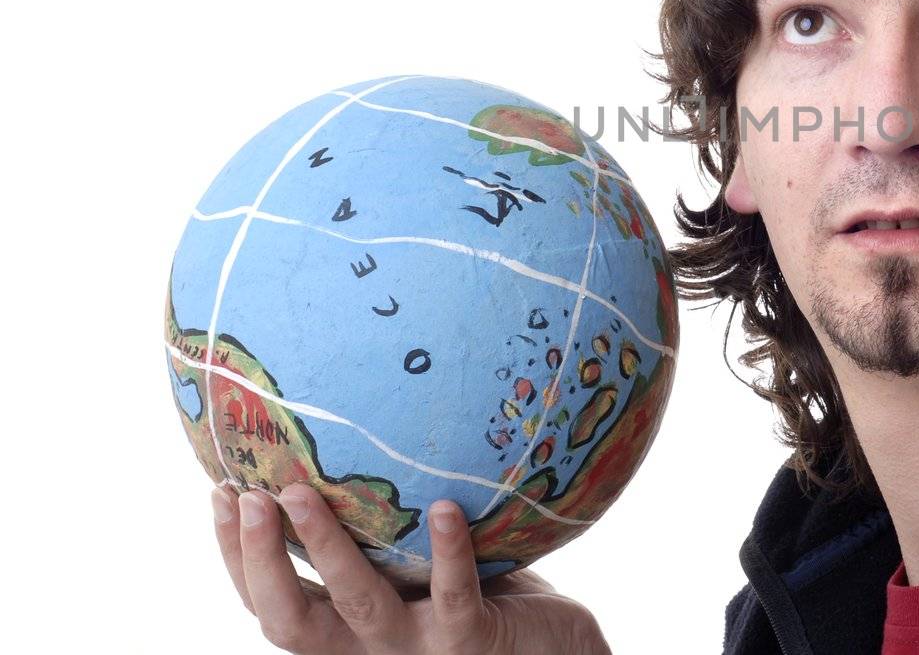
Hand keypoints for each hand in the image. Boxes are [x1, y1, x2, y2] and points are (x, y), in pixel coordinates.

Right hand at [211, 482, 611, 653]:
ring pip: (359, 604)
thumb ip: (383, 525)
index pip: (270, 603)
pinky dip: (450, 549)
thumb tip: (343, 434)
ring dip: (326, 548)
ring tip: (303, 492)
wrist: (551, 650)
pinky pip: (454, 593)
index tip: (219, 491)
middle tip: (247, 496)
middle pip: (291, 621)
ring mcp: (418, 649)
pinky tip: (445, 506)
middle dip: (261, 559)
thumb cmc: (487, 596)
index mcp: (347, 631)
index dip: (235, 555)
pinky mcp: (470, 642)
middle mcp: (370, 650)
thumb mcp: (420, 562)